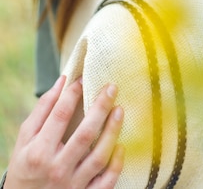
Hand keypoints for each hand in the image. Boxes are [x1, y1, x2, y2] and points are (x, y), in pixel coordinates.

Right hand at [5, 75, 123, 188]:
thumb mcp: (25, 139)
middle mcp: (57, 168)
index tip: (83, 78)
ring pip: (99, 156)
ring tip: (120, 110)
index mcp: (39, 152)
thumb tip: (62, 81)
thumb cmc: (26, 166)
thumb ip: (42, 110)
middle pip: (85, 134)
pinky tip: (121, 146)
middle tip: (112, 87)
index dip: (74, 93)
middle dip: (101, 107)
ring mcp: (73, 185)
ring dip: (112, 131)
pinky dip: (116, 165)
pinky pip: (106, 182)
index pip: (61, 116)